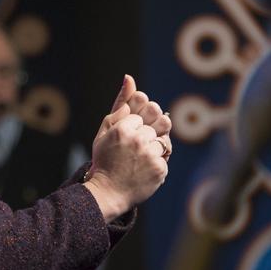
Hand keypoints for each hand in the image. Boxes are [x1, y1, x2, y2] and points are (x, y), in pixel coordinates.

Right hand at [84, 75, 171, 219]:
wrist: (107, 192)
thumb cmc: (105, 159)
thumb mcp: (106, 129)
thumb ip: (120, 103)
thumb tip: (130, 78)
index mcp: (123, 128)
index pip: (141, 116)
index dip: (133, 128)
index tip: (123, 141)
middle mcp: (137, 139)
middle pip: (156, 125)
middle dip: (146, 135)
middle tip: (132, 150)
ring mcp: (150, 155)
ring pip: (163, 141)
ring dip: (152, 149)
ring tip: (137, 161)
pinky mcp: (160, 169)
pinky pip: (166, 157)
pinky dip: (156, 163)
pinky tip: (142, 170)